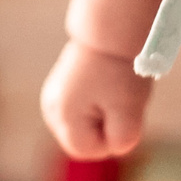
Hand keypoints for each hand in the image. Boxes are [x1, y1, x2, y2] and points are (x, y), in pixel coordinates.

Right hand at [41, 39, 151, 159]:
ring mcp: (52, 97)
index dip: (110, 138)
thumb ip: (122, 140)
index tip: (120, 108)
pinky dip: (97, 105)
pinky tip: (104, 85)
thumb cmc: (121, 70)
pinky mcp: (59, 88)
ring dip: (102, 116)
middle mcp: (50, 108)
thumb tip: (114, 147)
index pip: (89, 150)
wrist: (113, 30)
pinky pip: (82, 112)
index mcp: (62, 115)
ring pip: (83, 127)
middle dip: (105, 128)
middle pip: (83, 140)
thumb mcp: (129, 111)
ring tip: (112, 90)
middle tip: (117, 98)